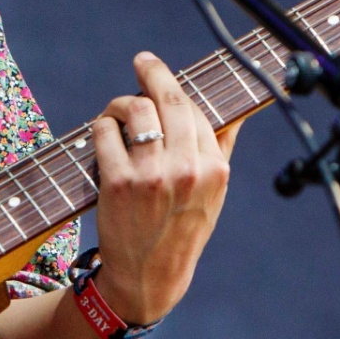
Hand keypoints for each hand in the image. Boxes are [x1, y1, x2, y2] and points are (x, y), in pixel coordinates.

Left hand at [89, 52, 240, 324]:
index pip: (194, 108)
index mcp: (214, 169)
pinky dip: (101, 126)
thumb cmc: (181, 231)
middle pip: (169, 99)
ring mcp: (151, 175)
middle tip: (142, 60)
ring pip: (134, 109)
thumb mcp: (213, 195)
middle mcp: (186, 169)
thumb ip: (221, 149)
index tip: (159, 72)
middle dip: (153, 71)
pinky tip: (104, 135)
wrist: (149, 278)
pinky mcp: (117, 182)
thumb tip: (238, 110)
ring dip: (121, 103)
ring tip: (117, 112)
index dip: (173, 87)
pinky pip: (105, 131)